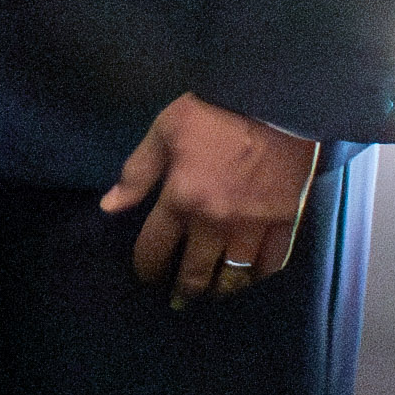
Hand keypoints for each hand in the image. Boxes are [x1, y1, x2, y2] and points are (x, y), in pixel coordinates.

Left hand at [103, 90, 318, 305]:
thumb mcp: (164, 131)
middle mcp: (214, 221)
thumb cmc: (214, 110)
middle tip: (177, 298)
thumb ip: (137, 173)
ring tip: (210, 293)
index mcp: (181, 199)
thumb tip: (109, 207)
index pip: (155, 249)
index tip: (146, 274)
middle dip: (181, 290)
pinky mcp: (285, 221)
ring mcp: (252, 225)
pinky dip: (257, 276)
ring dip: (217, 289)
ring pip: (232, 276)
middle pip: (193, 272)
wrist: (275, 96)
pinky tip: (248, 279)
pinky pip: (270, 263)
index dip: (146, 267)